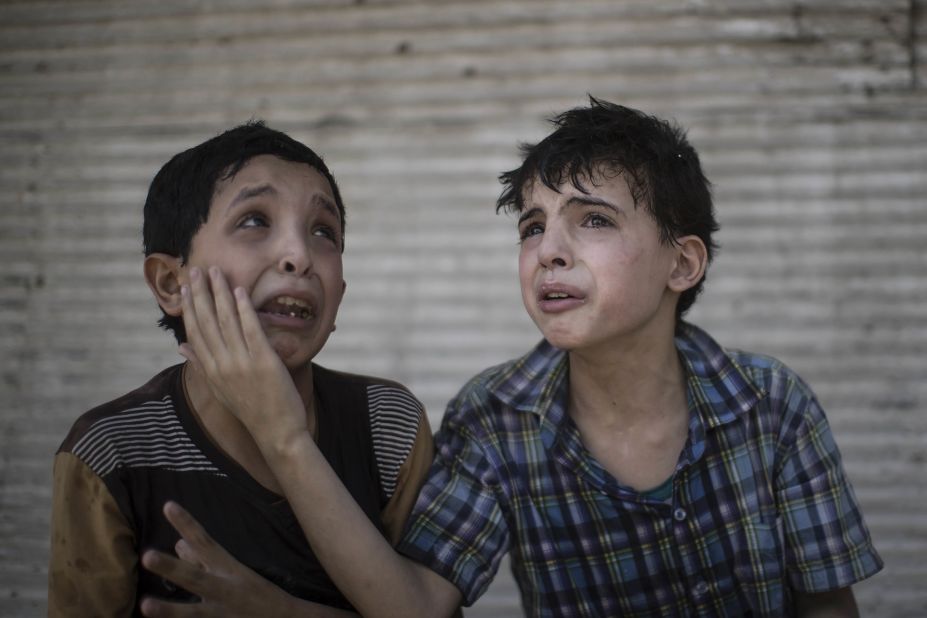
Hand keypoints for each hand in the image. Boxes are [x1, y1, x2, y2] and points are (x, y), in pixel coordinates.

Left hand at [140, 502, 355, 616]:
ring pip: (193, 612)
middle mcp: (224, 589)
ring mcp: (221, 614)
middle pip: (195, 577)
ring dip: (169, 610)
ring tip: (146, 605)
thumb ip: (203, 560)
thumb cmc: (256, 593)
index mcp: (228, 569)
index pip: (205, 541)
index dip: (187, 524)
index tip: (168, 506)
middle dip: (172, 568)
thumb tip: (179, 544)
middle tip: (147, 556)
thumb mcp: (233, 572)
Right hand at [180, 266, 307, 450]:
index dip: (190, 307)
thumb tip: (180, 346)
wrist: (276, 433)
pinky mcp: (263, 362)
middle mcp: (222, 365)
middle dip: (200, 293)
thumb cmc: (251, 410)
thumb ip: (200, 365)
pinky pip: (251, 330)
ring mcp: (242, 363)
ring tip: (216, 272)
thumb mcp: (220, 389)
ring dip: (220, 293)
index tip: (186, 287)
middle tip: (196, 269)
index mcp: (211, 370)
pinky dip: (244, 310)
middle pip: (206, 322)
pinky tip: (239, 291)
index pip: (195, 331)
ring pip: (226, 321)